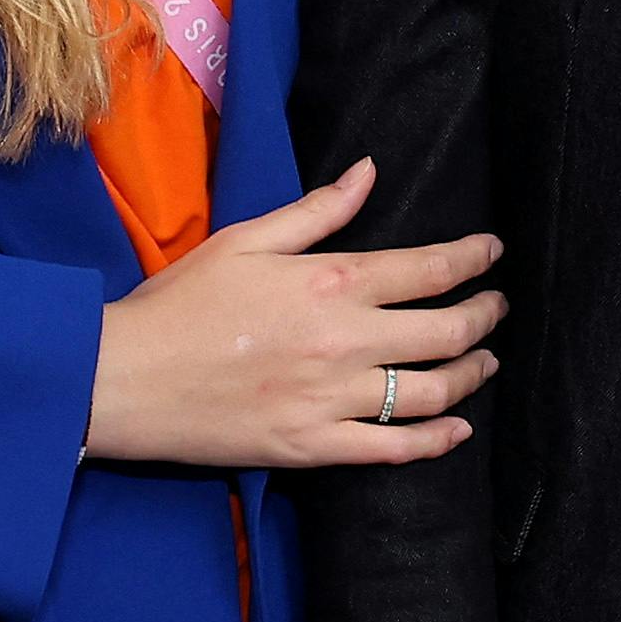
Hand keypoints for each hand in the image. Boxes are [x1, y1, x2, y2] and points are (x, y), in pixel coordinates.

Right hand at [86, 157, 502, 469]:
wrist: (122, 379)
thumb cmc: (178, 304)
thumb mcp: (245, 240)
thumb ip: (317, 211)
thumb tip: (369, 172)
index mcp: (330, 283)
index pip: (429, 269)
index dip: (473, 259)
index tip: (492, 254)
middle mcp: (344, 342)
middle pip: (446, 331)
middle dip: (485, 317)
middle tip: (498, 308)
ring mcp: (332, 400)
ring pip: (431, 391)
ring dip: (471, 375)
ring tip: (486, 362)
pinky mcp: (313, 447)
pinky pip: (393, 450)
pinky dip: (436, 440)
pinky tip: (458, 429)